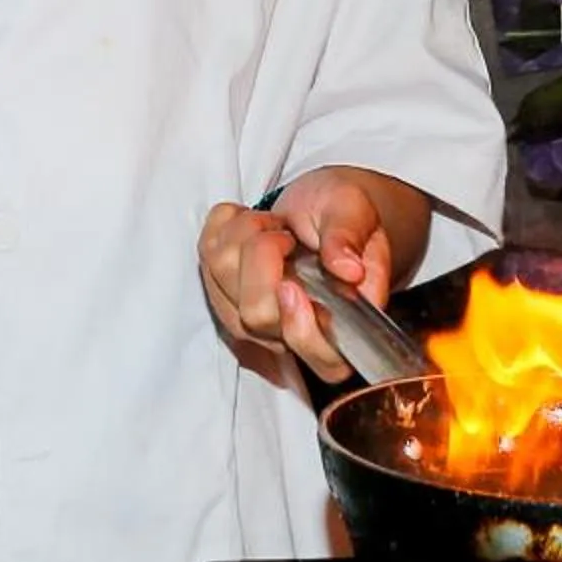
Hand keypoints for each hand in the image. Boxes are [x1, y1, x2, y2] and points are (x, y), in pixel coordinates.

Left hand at [198, 168, 397, 383]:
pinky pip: (206, 258)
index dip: (301, 329)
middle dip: (263, 256)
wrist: (317, 202)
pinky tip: (251, 222)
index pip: (323, 359)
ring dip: (245, 234)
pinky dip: (225, 227)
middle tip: (286, 233)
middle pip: (257, 316)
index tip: (291, 286)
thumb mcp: (354, 208)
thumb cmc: (341, 210)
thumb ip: (349, 238)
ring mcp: (252, 318)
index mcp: (343, 321)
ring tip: (274, 223)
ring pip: (224, 282)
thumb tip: (349, 271)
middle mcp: (295, 330)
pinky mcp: (222, 294)